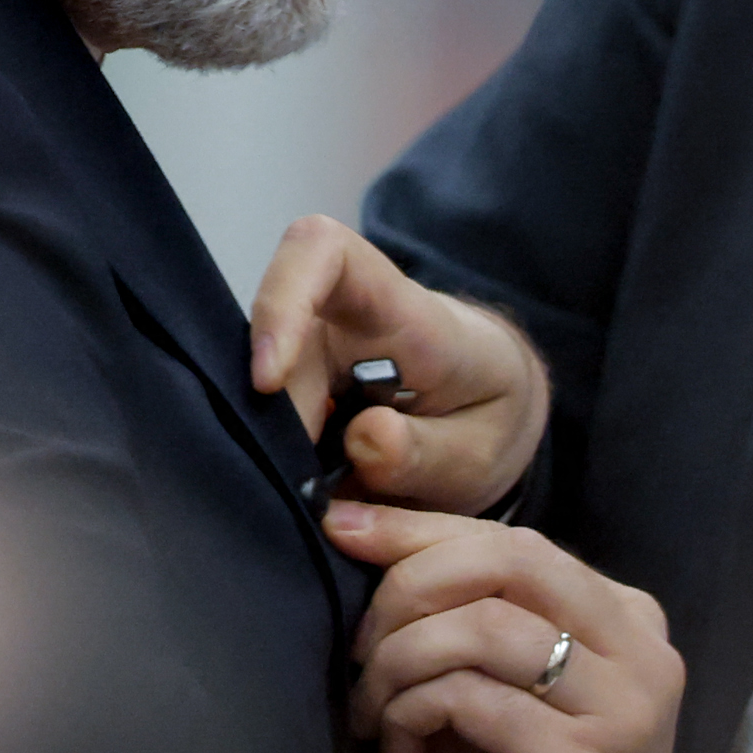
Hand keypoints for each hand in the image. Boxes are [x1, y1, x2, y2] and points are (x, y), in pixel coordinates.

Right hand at [249, 219, 548, 518]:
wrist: (488, 410)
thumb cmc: (487, 413)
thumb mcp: (481, 452)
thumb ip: (429, 453)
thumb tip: (362, 441)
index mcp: (406, 313)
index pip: (326, 254)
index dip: (282, 299)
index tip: (266, 381)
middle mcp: (345, 318)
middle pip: (276, 344)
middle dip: (279, 424)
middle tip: (314, 492)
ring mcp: (313, 349)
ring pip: (264, 386)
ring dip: (278, 446)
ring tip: (321, 498)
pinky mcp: (295, 384)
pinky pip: (266, 413)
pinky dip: (277, 456)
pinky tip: (309, 490)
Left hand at [336, 508, 682, 752]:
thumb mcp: (480, 701)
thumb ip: (449, 626)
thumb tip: (359, 534)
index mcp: (623, 620)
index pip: (514, 540)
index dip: (418, 528)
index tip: (340, 526)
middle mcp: (641, 650)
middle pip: (508, 559)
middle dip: (408, 586)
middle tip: (357, 646)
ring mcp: (624, 706)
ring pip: (483, 625)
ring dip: (399, 661)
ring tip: (369, 715)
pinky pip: (470, 696)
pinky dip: (411, 712)